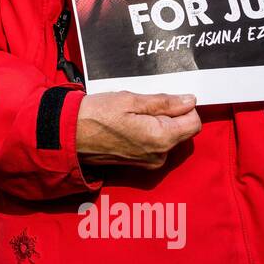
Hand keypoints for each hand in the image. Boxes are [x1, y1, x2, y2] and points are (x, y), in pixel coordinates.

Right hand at [76, 91, 200, 169]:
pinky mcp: (139, 164)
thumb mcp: (131, 100)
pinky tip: (128, 125)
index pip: (194, 122)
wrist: (69, 135)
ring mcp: (149, 162)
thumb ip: (164, 102)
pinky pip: (155, 145)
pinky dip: (148, 133)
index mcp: (161, 138)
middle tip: (143, 105)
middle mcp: (159, 155)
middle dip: (170, 115)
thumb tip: (189, 101)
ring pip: (168, 137)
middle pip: (182, 130)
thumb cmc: (95, 115)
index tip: (163, 99)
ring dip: (158, 124)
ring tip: (132, 115)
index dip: (184, 107)